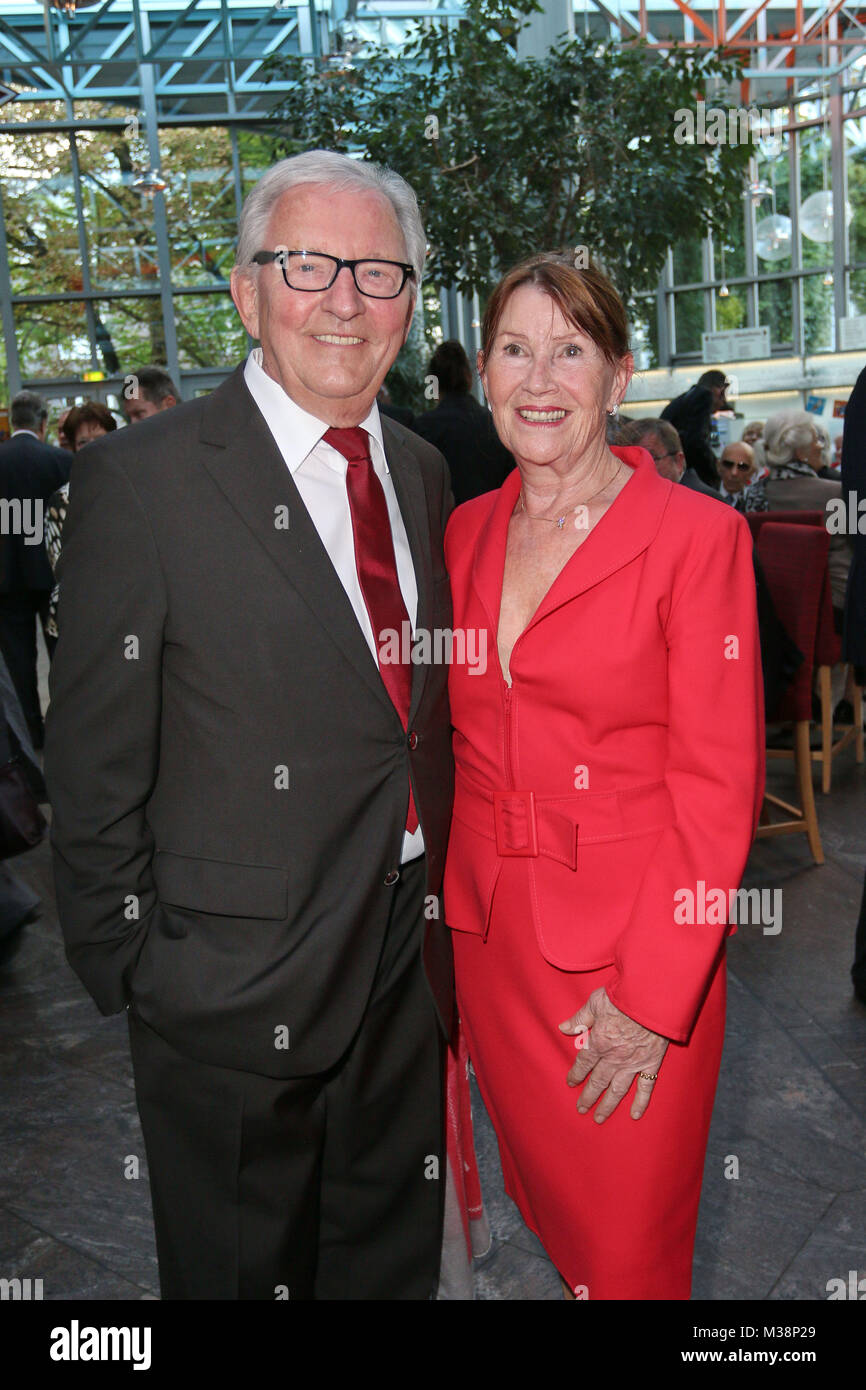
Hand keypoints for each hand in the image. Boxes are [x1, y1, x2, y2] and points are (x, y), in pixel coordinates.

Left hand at [559, 987, 668, 1122]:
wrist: (652, 999)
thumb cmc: (623, 996)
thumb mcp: (595, 1002)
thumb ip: (580, 1018)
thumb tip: (563, 1028)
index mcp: (599, 1042)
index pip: (583, 1063)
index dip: (576, 1074)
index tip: (571, 1083)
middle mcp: (614, 1057)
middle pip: (598, 1082)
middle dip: (588, 1097)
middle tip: (581, 1109)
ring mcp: (633, 1063)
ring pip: (618, 1089)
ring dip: (608, 1105)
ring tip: (600, 1118)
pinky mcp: (651, 1063)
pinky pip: (646, 1087)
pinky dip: (641, 1102)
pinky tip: (635, 1115)